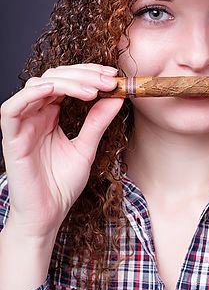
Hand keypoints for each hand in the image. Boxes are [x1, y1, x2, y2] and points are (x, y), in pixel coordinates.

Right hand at [0, 63, 123, 239]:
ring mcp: (22, 125)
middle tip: (109, 80)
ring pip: (37, 85)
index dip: (89, 73)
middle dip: (84, 74)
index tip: (115, 77)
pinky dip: (31, 94)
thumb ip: (97, 122)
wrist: (47, 216)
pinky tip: (53, 90)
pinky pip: (12, 109)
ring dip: (66, 82)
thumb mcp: (86, 148)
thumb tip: (116, 98)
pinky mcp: (11, 138)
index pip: (67, 81)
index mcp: (51, 115)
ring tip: (92, 90)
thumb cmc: (62, 185)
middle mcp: (36, 115)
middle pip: (54, 77)